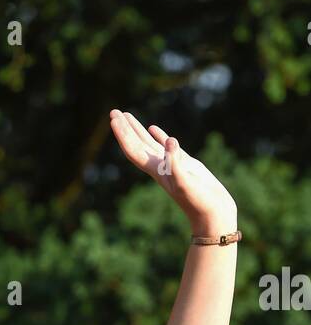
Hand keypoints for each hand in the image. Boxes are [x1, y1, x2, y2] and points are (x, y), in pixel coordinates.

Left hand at [109, 110, 237, 236]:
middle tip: (114, 112)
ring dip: (137, 130)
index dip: (123, 134)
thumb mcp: (186, 181)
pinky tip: (153, 128)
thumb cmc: (198, 200)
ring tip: (126, 115)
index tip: (114, 119)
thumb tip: (170, 141)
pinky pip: (166, 146)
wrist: (211, 213)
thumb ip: (176, 162)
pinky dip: (158, 136)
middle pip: (136, 144)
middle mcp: (159, 167)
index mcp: (155, 170)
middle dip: (125, 128)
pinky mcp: (184, 163)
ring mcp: (170, 164)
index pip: (133, 149)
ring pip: (148, 143)